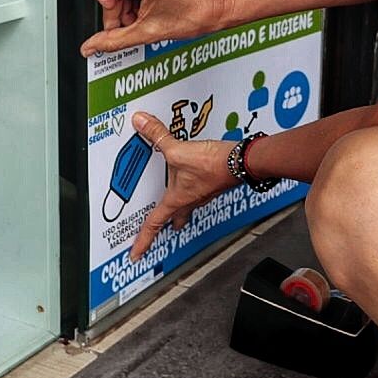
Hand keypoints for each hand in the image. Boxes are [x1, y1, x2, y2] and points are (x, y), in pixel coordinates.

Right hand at [81, 0, 229, 56]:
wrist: (218, 5)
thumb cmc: (195, 15)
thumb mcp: (151, 32)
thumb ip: (116, 40)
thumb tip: (91, 46)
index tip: (113, 11)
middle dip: (116, 9)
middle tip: (127, 26)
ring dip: (126, 6)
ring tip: (141, 20)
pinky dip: (136, 0)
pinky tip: (147, 12)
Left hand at [127, 111, 238, 261]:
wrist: (241, 161)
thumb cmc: (213, 164)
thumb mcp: (178, 150)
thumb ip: (157, 136)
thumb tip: (140, 122)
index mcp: (177, 199)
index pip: (154, 224)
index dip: (143, 241)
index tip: (135, 254)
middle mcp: (190, 200)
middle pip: (175, 218)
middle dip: (168, 225)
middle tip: (163, 230)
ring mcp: (203, 193)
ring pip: (188, 205)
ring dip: (181, 207)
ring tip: (175, 205)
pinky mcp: (213, 183)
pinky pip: (198, 191)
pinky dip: (192, 189)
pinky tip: (192, 179)